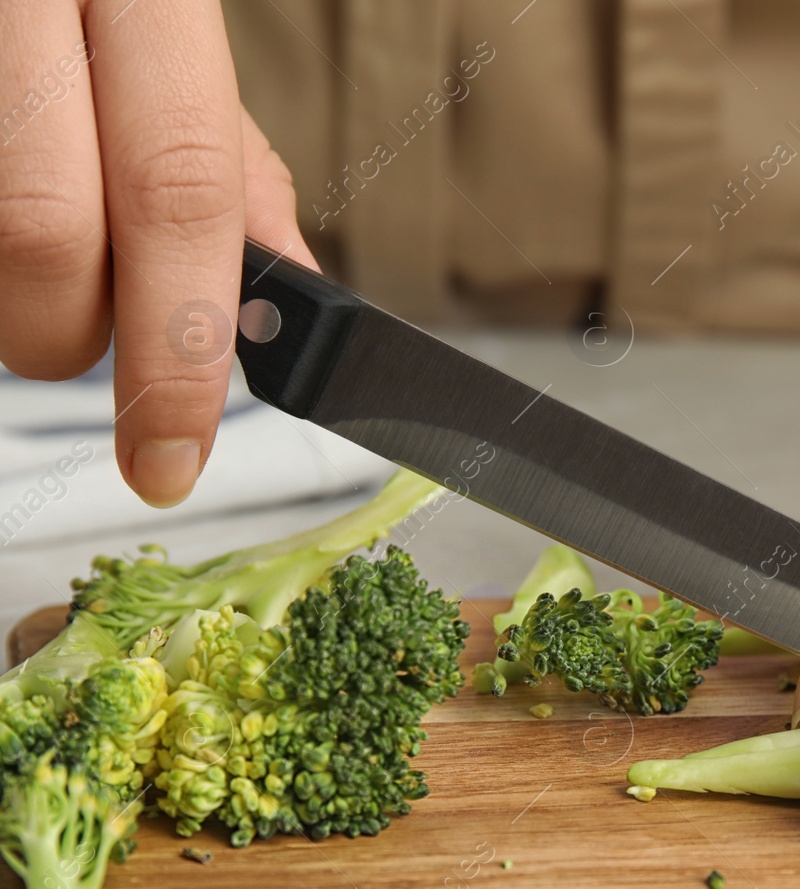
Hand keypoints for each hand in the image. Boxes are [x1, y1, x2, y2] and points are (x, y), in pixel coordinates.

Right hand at [0, 1, 314, 505]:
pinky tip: (5, 229)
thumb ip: (227, 160)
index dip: (180, 349)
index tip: (173, 453)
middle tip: (87, 340)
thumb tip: (291, 284)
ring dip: (15, 299)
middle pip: (44, 237)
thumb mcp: (174, 37)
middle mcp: (25, 10)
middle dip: (72, 336)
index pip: (181, 196)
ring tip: (42, 253)